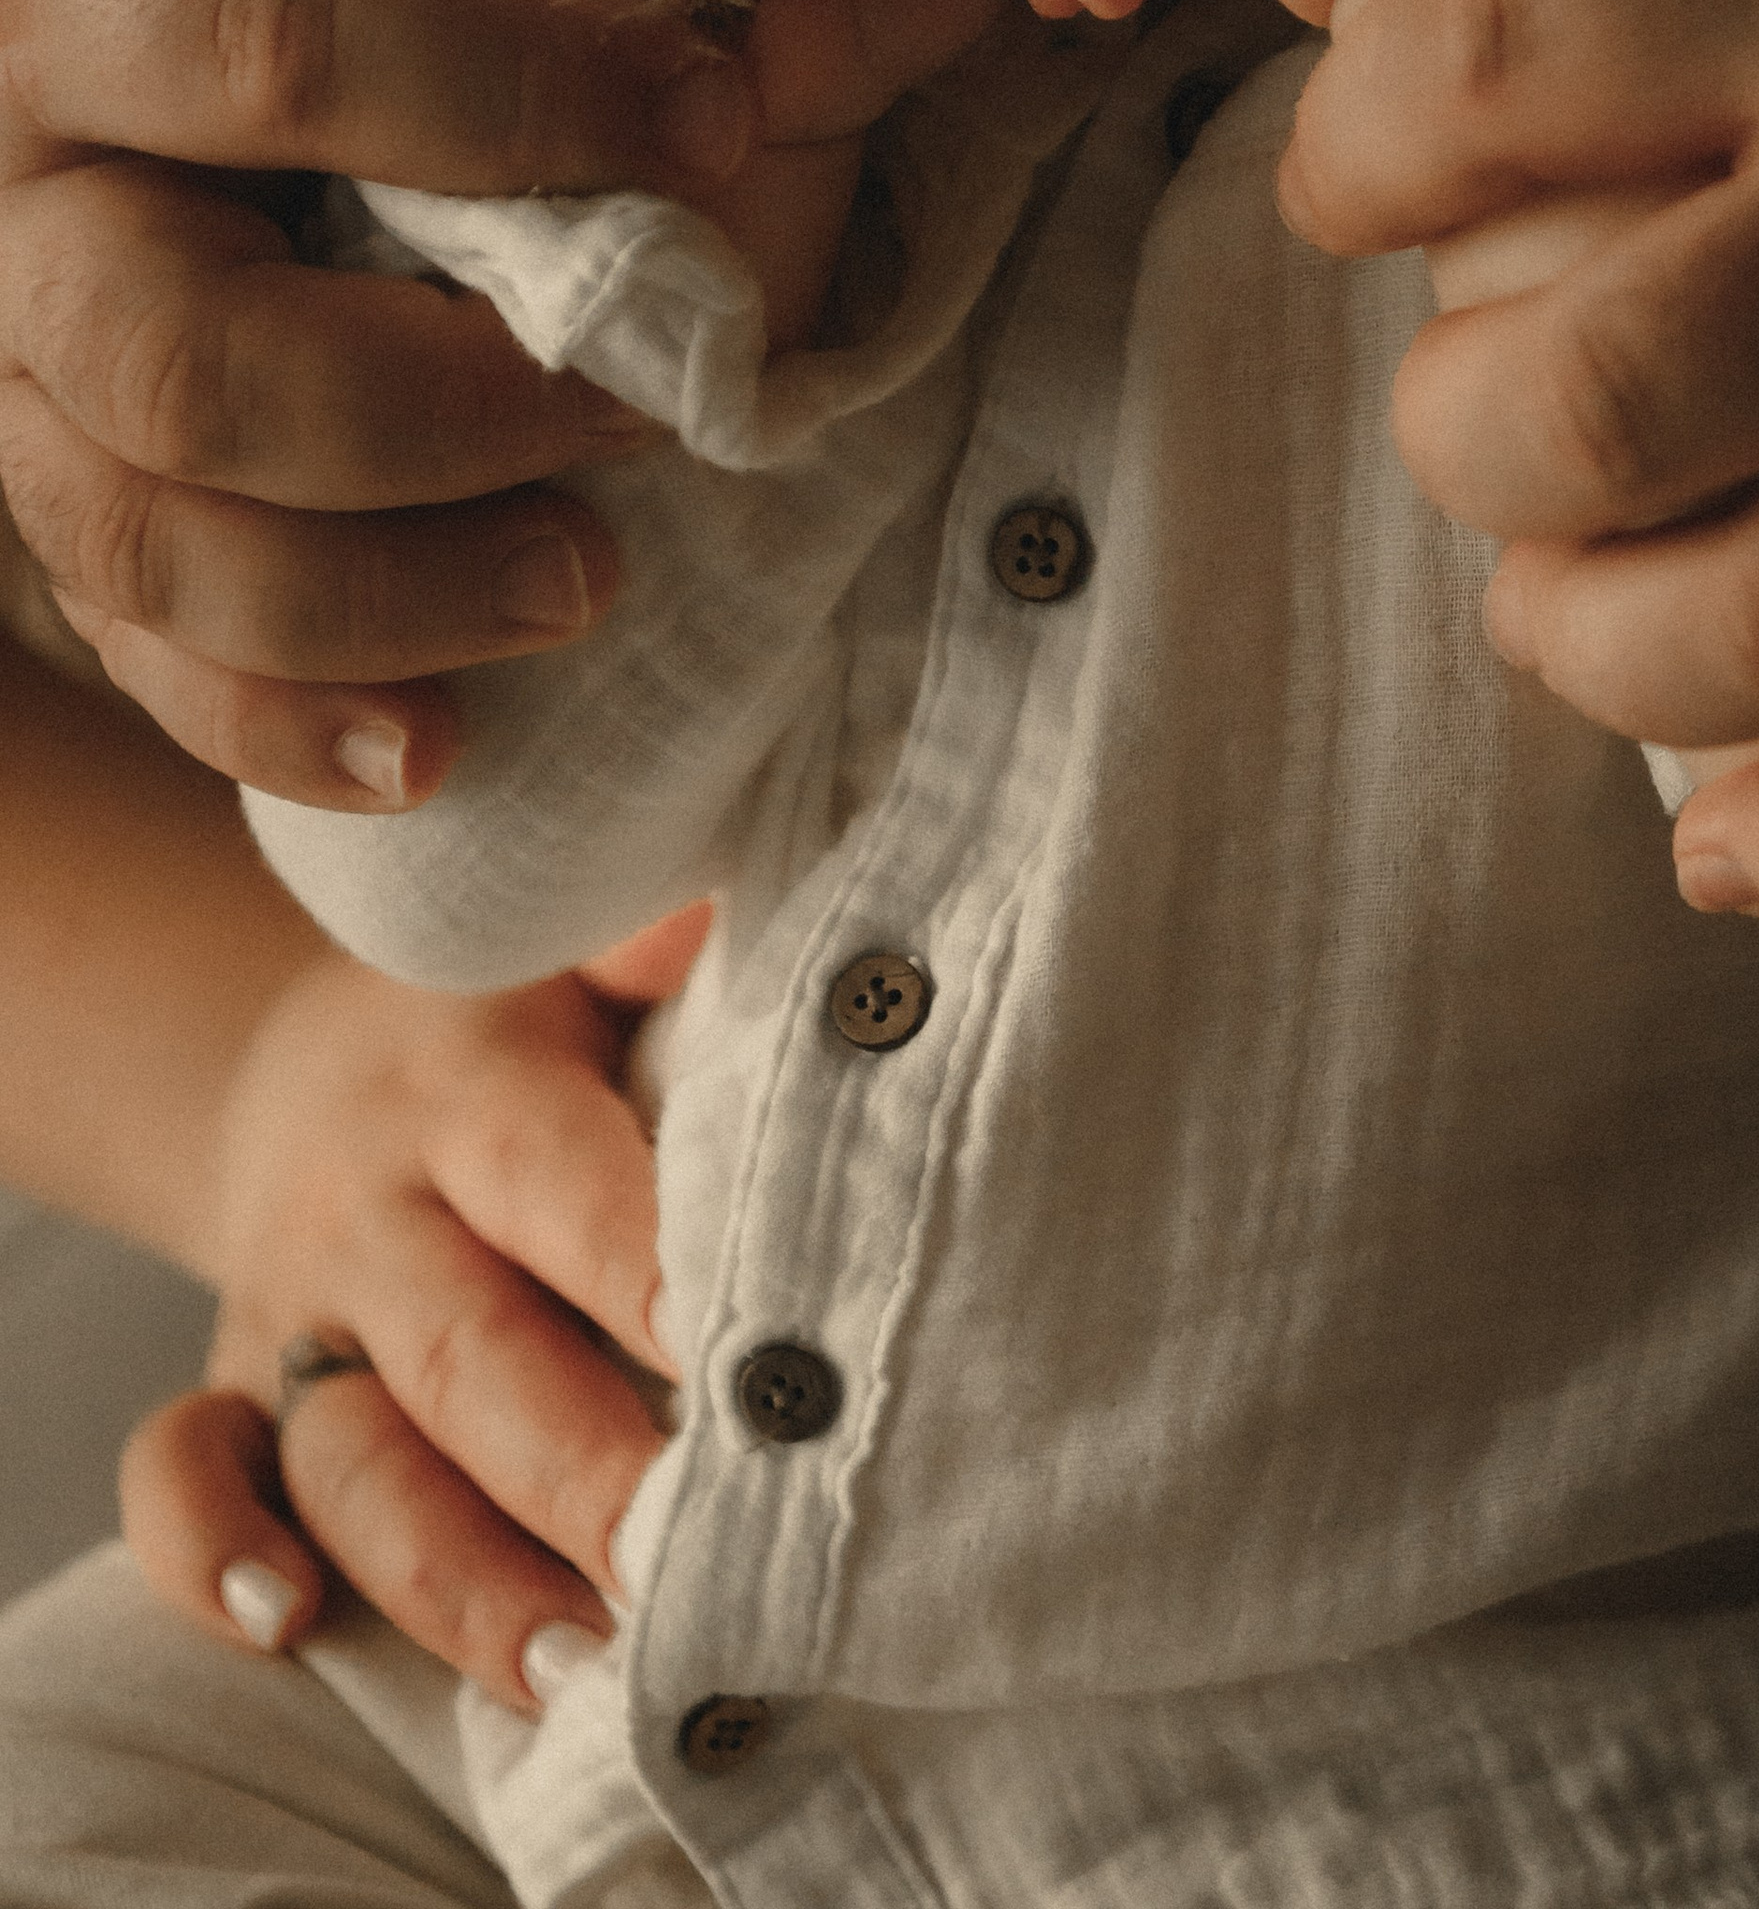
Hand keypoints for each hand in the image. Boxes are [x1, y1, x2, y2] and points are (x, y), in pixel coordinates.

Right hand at [0, 0, 763, 806]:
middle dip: (445, 407)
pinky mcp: (27, 449)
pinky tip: (437, 750)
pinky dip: (276, 714)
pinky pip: (121, 627)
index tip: (721, 114)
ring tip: (589, 578)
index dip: (513, 99)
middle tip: (651, 401)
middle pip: (177, 355)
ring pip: (137, 529)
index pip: (269, 46)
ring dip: (383, 594)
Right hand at [118, 927, 698, 1714]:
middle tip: (683, 1562)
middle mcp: (375, 1214)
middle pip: (469, 1359)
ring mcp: (294, 1316)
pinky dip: (210, 1555)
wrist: (313, 1057)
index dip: (642, 1269)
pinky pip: (181, 1479)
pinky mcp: (230, 1395)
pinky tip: (288, 1626)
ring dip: (458, 1578)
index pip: (561, 1186)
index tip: (741, 1358)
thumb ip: (656, 943)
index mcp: (474, 1094)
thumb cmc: (506, 1023)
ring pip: (354, 1462)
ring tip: (577, 1667)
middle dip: (578, 1473)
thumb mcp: (569, 955)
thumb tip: (754, 912)